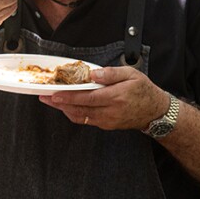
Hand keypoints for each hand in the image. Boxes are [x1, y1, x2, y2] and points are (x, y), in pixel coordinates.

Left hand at [38, 66, 168, 129]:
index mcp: (116, 97)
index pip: (87, 97)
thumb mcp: (131, 74)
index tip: (55, 93)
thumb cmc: (143, 90)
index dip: (69, 96)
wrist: (155, 111)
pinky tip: (66, 106)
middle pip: (79, 108)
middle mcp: (110, 111)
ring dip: (63, 109)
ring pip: (80, 116)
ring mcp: (107, 121)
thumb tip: (93, 73)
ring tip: (51, 101)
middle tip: (44, 97)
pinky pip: (85, 120)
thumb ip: (111, 73)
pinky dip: (73, 114)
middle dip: (60, 103)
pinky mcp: (106, 125)